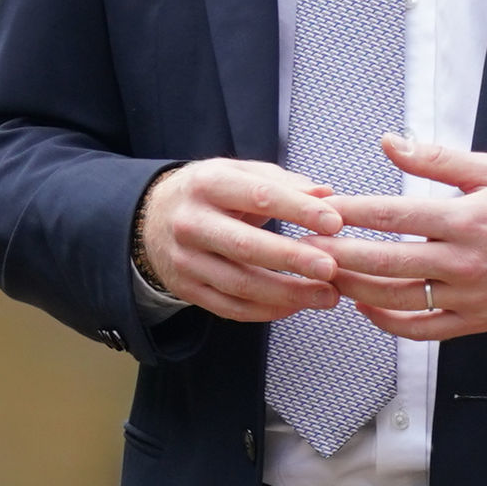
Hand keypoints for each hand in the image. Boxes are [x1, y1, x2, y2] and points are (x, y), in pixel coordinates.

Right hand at [135, 156, 351, 321]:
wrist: (151, 219)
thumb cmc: (208, 194)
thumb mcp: (237, 174)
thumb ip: (281, 183)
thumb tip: (326, 194)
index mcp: (207, 185)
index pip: (258, 196)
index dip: (299, 210)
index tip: (335, 222)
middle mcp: (191, 223)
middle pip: (245, 245)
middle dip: (292, 259)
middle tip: (332, 268)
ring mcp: (186, 260)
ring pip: (240, 284)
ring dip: (288, 294)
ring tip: (328, 296)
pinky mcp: (187, 289)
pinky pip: (231, 308)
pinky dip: (267, 311)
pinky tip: (295, 306)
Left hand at [319, 136, 486, 337]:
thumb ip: (436, 159)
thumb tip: (389, 142)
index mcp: (467, 219)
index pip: (395, 216)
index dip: (351, 212)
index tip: (321, 207)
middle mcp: (466, 262)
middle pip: (386, 262)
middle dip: (339, 254)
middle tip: (304, 247)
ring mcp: (470, 297)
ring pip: (398, 299)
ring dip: (355, 287)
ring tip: (324, 273)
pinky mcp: (476, 322)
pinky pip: (422, 329)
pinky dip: (388, 322)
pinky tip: (364, 305)